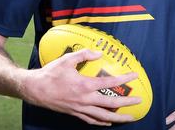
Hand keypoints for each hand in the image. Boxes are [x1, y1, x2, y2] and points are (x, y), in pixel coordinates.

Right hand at [21, 48, 141, 125]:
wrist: (35, 89)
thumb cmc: (50, 74)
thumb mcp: (66, 60)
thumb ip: (83, 55)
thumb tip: (98, 53)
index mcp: (84, 85)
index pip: (109, 83)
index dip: (123, 79)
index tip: (133, 76)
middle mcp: (85, 99)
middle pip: (111, 104)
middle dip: (127, 103)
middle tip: (138, 101)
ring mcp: (80, 108)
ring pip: (103, 116)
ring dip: (119, 118)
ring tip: (129, 118)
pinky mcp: (74, 113)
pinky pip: (91, 120)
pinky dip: (101, 122)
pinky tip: (108, 122)